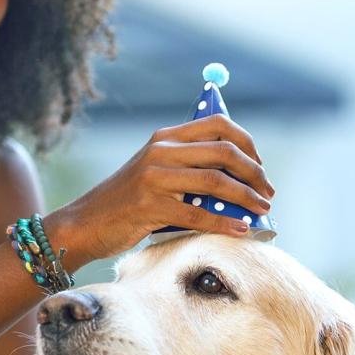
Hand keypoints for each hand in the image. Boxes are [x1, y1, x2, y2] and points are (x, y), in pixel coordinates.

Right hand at [44, 114, 275, 267]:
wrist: (86, 222)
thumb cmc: (128, 200)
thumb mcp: (155, 170)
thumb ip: (188, 164)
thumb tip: (240, 173)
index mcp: (166, 136)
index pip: (219, 124)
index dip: (248, 144)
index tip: (260, 166)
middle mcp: (161, 151)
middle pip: (224, 152)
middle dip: (254, 173)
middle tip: (268, 192)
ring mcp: (154, 178)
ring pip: (216, 183)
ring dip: (247, 198)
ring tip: (261, 211)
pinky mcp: (150, 206)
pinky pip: (198, 215)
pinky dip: (225, 224)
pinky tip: (241, 230)